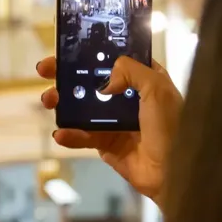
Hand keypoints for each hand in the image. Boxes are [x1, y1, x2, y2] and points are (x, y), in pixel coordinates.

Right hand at [37, 56, 182, 208]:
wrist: (175, 173)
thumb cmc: (173, 128)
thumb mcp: (158, 89)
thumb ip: (132, 71)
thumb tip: (105, 80)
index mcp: (143, 79)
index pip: (113, 59)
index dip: (90, 53)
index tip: (67, 49)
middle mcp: (127, 97)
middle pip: (90, 80)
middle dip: (65, 74)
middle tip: (46, 70)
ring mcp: (114, 121)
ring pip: (80, 107)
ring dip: (61, 102)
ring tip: (49, 100)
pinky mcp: (106, 144)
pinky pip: (82, 136)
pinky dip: (69, 134)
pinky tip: (61, 133)